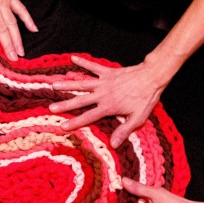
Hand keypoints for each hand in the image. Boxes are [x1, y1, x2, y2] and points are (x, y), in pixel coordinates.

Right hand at [49, 56, 165, 147]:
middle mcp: (102, 94)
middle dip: (65, 104)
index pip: (88, 117)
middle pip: (80, 100)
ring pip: (82, 83)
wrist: (152, 76)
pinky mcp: (108, 72)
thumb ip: (124, 130)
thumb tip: (113, 144)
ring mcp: (104, 82)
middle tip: (51, 107)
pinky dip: (83, 62)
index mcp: (108, 107)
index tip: (62, 126)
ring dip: (68, 84)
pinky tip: (73, 58)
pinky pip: (93, 67)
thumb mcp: (137, 118)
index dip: (75, 123)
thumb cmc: (146, 98)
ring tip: (54, 84)